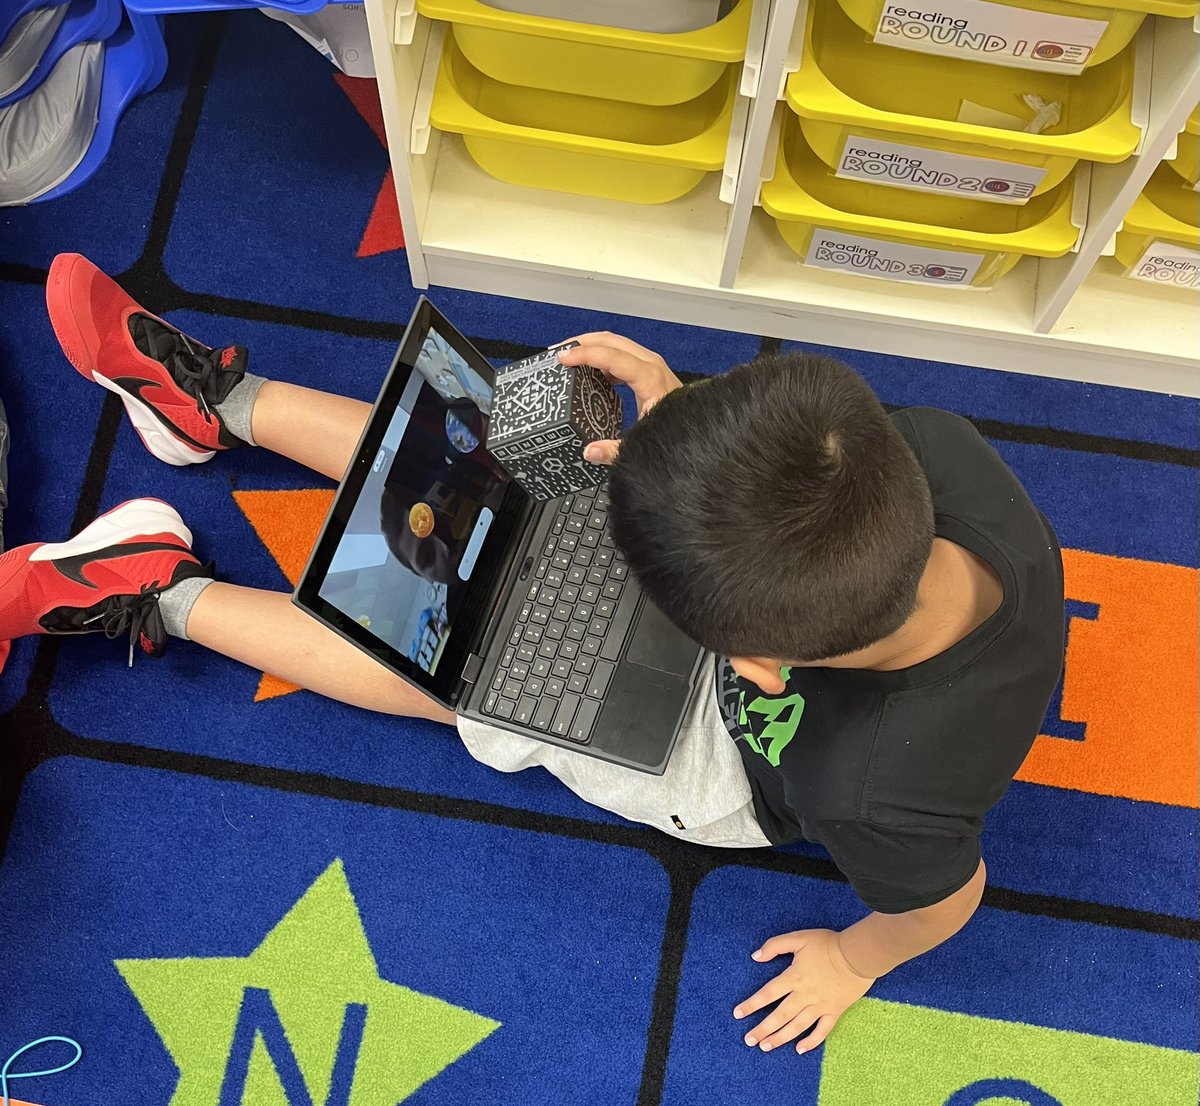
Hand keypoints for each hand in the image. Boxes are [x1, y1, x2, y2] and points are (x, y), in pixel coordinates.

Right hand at [555, 333, 681, 464]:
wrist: (699, 433)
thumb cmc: (677, 433)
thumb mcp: (642, 445)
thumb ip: (614, 451)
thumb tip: (590, 451)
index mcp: (649, 378)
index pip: (611, 355)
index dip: (584, 354)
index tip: (563, 358)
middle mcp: (652, 366)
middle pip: (611, 341)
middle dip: (583, 342)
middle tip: (559, 351)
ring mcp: (652, 366)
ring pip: (617, 344)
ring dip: (592, 347)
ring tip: (569, 357)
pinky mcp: (650, 371)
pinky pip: (622, 355)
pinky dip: (603, 357)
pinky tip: (590, 370)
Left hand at [733, 929, 875, 1054]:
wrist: (858, 955)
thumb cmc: (828, 944)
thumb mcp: (799, 938)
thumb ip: (775, 946)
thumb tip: (756, 956)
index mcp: (794, 977)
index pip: (767, 994)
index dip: (751, 1004)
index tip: (738, 1014)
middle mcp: (804, 995)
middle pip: (779, 1016)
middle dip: (762, 1029)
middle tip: (748, 1040)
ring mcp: (820, 1006)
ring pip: (796, 1027)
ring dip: (780, 1038)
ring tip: (765, 1047)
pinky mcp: (834, 1012)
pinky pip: (821, 1031)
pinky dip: (811, 1042)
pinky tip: (799, 1049)